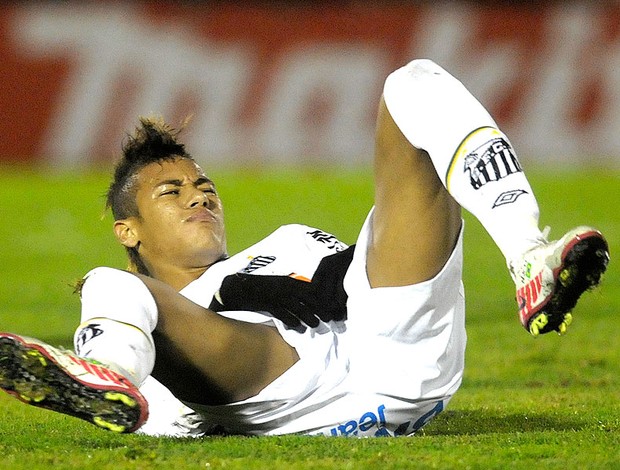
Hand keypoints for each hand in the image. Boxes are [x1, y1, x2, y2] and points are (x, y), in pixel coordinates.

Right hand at [213, 246, 354, 329]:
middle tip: (331, 319)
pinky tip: (298, 328)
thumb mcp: (281, 286)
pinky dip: (291, 321)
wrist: (239, 288)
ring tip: (316, 325)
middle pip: (308, 298)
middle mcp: (286, 287)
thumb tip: (312, 302)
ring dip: (308, 316)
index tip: (334, 308)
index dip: (324, 299)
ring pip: (297, 306)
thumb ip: (295, 293)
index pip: (312, 289)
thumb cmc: (262, 288)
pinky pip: (282, 312)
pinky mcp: (267, 303)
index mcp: (290, 281)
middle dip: (320, 308)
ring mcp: (276, 295)